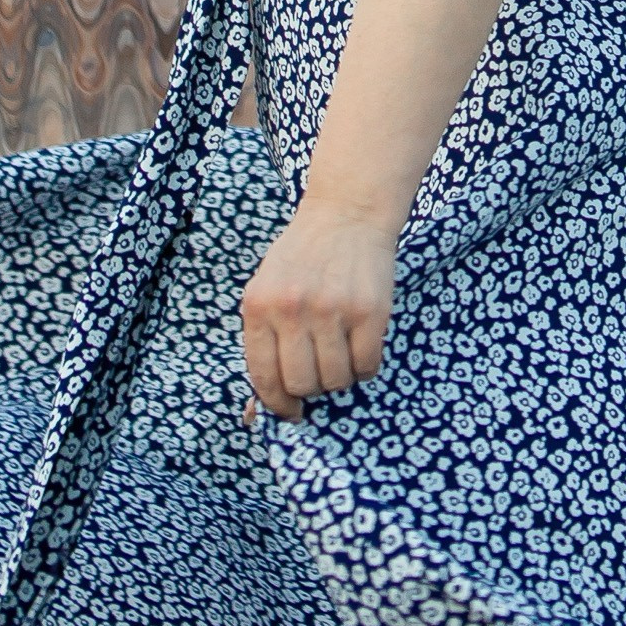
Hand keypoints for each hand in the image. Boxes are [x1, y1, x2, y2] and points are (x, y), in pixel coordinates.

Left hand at [240, 197, 396, 417]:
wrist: (346, 214)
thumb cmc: (302, 259)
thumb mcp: (267, 291)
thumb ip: (262, 343)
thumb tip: (256, 411)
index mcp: (259, 306)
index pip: (263, 376)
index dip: (277, 404)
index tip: (290, 412)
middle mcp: (292, 309)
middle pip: (302, 384)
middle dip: (312, 388)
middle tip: (319, 372)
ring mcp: (332, 310)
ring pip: (336, 379)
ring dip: (340, 377)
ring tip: (341, 353)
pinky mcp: (369, 311)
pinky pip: (367, 366)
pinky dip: (365, 367)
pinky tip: (361, 347)